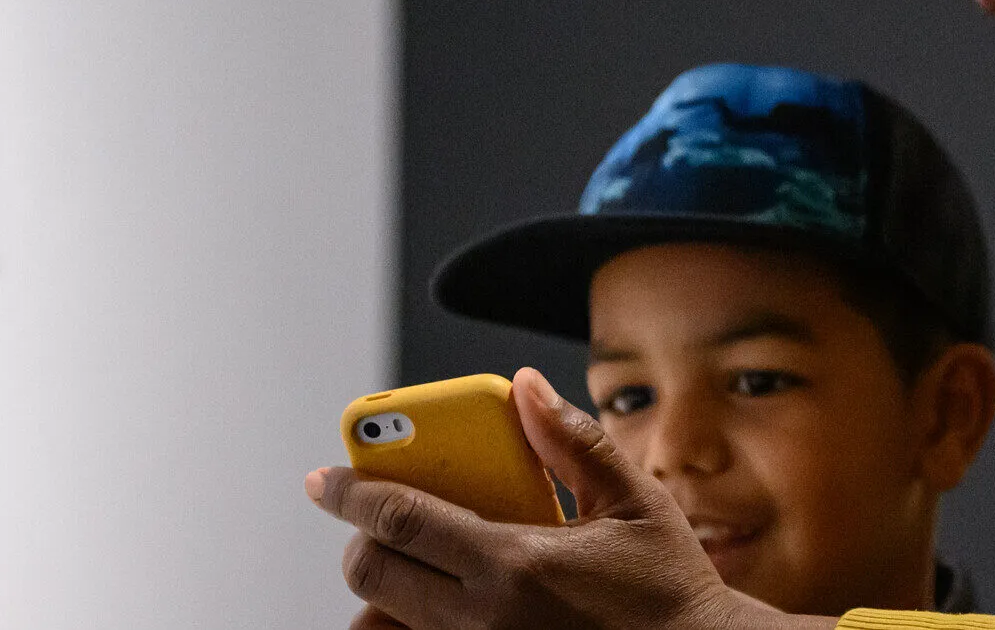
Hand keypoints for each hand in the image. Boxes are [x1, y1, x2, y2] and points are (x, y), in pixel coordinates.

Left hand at [308, 367, 834, 629]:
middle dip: (360, 537)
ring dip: (382, 588)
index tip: (325, 477)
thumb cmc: (669, 587)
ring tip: (406, 562)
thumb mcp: (635, 501)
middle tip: (376, 515)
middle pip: (372, 573)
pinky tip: (432, 600)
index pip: (399, 518)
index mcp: (516, 562)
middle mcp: (484, 618)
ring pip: (385, 622)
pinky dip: (408, 621)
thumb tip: (525, 388)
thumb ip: (573, 441)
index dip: (351, 490)